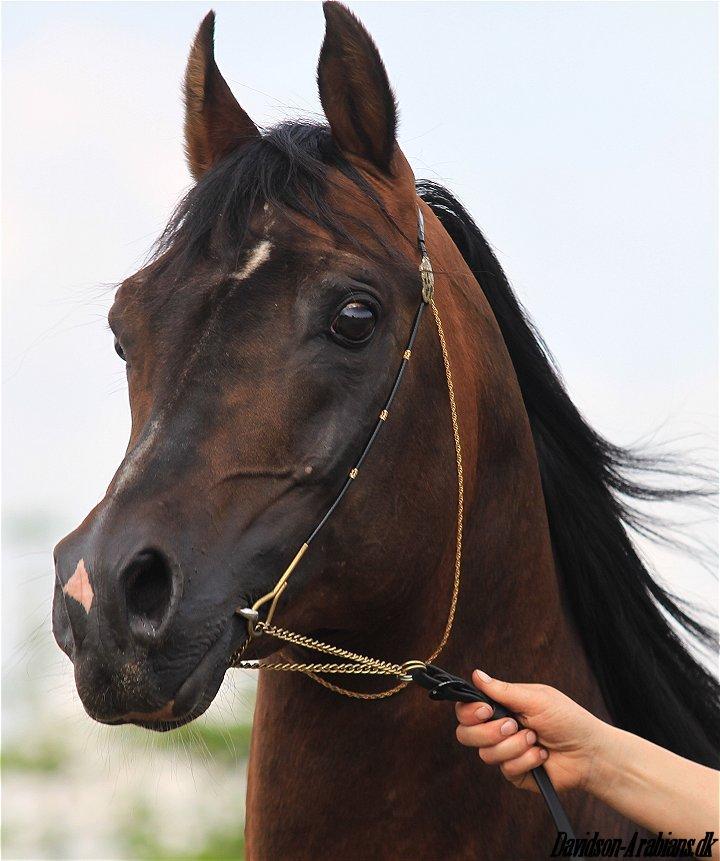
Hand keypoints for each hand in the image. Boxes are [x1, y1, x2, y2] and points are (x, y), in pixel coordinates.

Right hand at [455, 670, 607, 792]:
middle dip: (488, 731)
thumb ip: (503, 690)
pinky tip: (542, 755)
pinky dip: (527, 760)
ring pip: (486, 754)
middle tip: (512, 725)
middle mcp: (498, 730)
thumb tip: (476, 674)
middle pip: (466, 734)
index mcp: (501, 707)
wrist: (590, 752)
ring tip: (535, 739)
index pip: (466, 709)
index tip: (485, 710)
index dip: (469, 711)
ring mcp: (505, 752)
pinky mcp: (515, 773)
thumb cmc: (567, 719)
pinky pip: (506, 769)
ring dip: (514, 745)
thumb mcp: (535, 699)